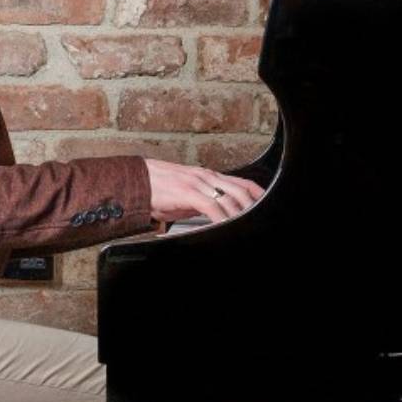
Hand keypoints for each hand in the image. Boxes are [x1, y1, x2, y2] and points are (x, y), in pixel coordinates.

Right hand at [144, 159, 263, 223]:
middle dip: (253, 207)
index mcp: (208, 176)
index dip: (256, 193)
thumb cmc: (159, 189)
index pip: (241, 183)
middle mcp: (206, 177)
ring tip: (246, 225)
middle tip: (259, 220)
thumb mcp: (187, 195)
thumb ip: (204, 202)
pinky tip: (226, 225)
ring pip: (229, 198)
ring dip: (240, 213)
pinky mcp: (187, 192)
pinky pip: (211, 206)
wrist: (136, 181)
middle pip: (240, 190)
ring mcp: (198, 183)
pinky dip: (222, 217)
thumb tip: (216, 215)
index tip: (265, 204)